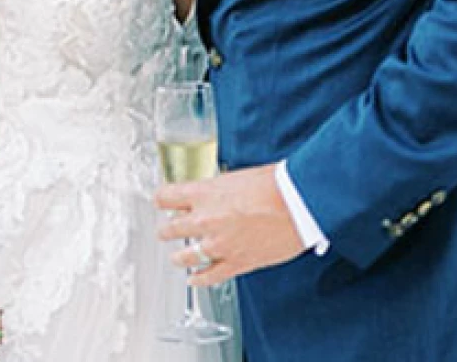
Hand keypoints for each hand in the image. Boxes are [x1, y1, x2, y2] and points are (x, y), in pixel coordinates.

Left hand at [155, 164, 305, 286]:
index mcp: (203, 193)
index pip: (166, 197)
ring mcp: (218, 244)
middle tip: (166, 229)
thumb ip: (219, 189)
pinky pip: (209, 276)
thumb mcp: (236, 177)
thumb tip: (215, 194)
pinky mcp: (235, 263)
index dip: (162, 199)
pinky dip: (199, 279)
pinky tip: (194, 279)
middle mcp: (205, 219)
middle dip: (166, 229)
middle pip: (170, 228)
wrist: (296, 204)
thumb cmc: (273, 185)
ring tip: (177, 256)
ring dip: (179, 255)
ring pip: (184, 255)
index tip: (161, 201)